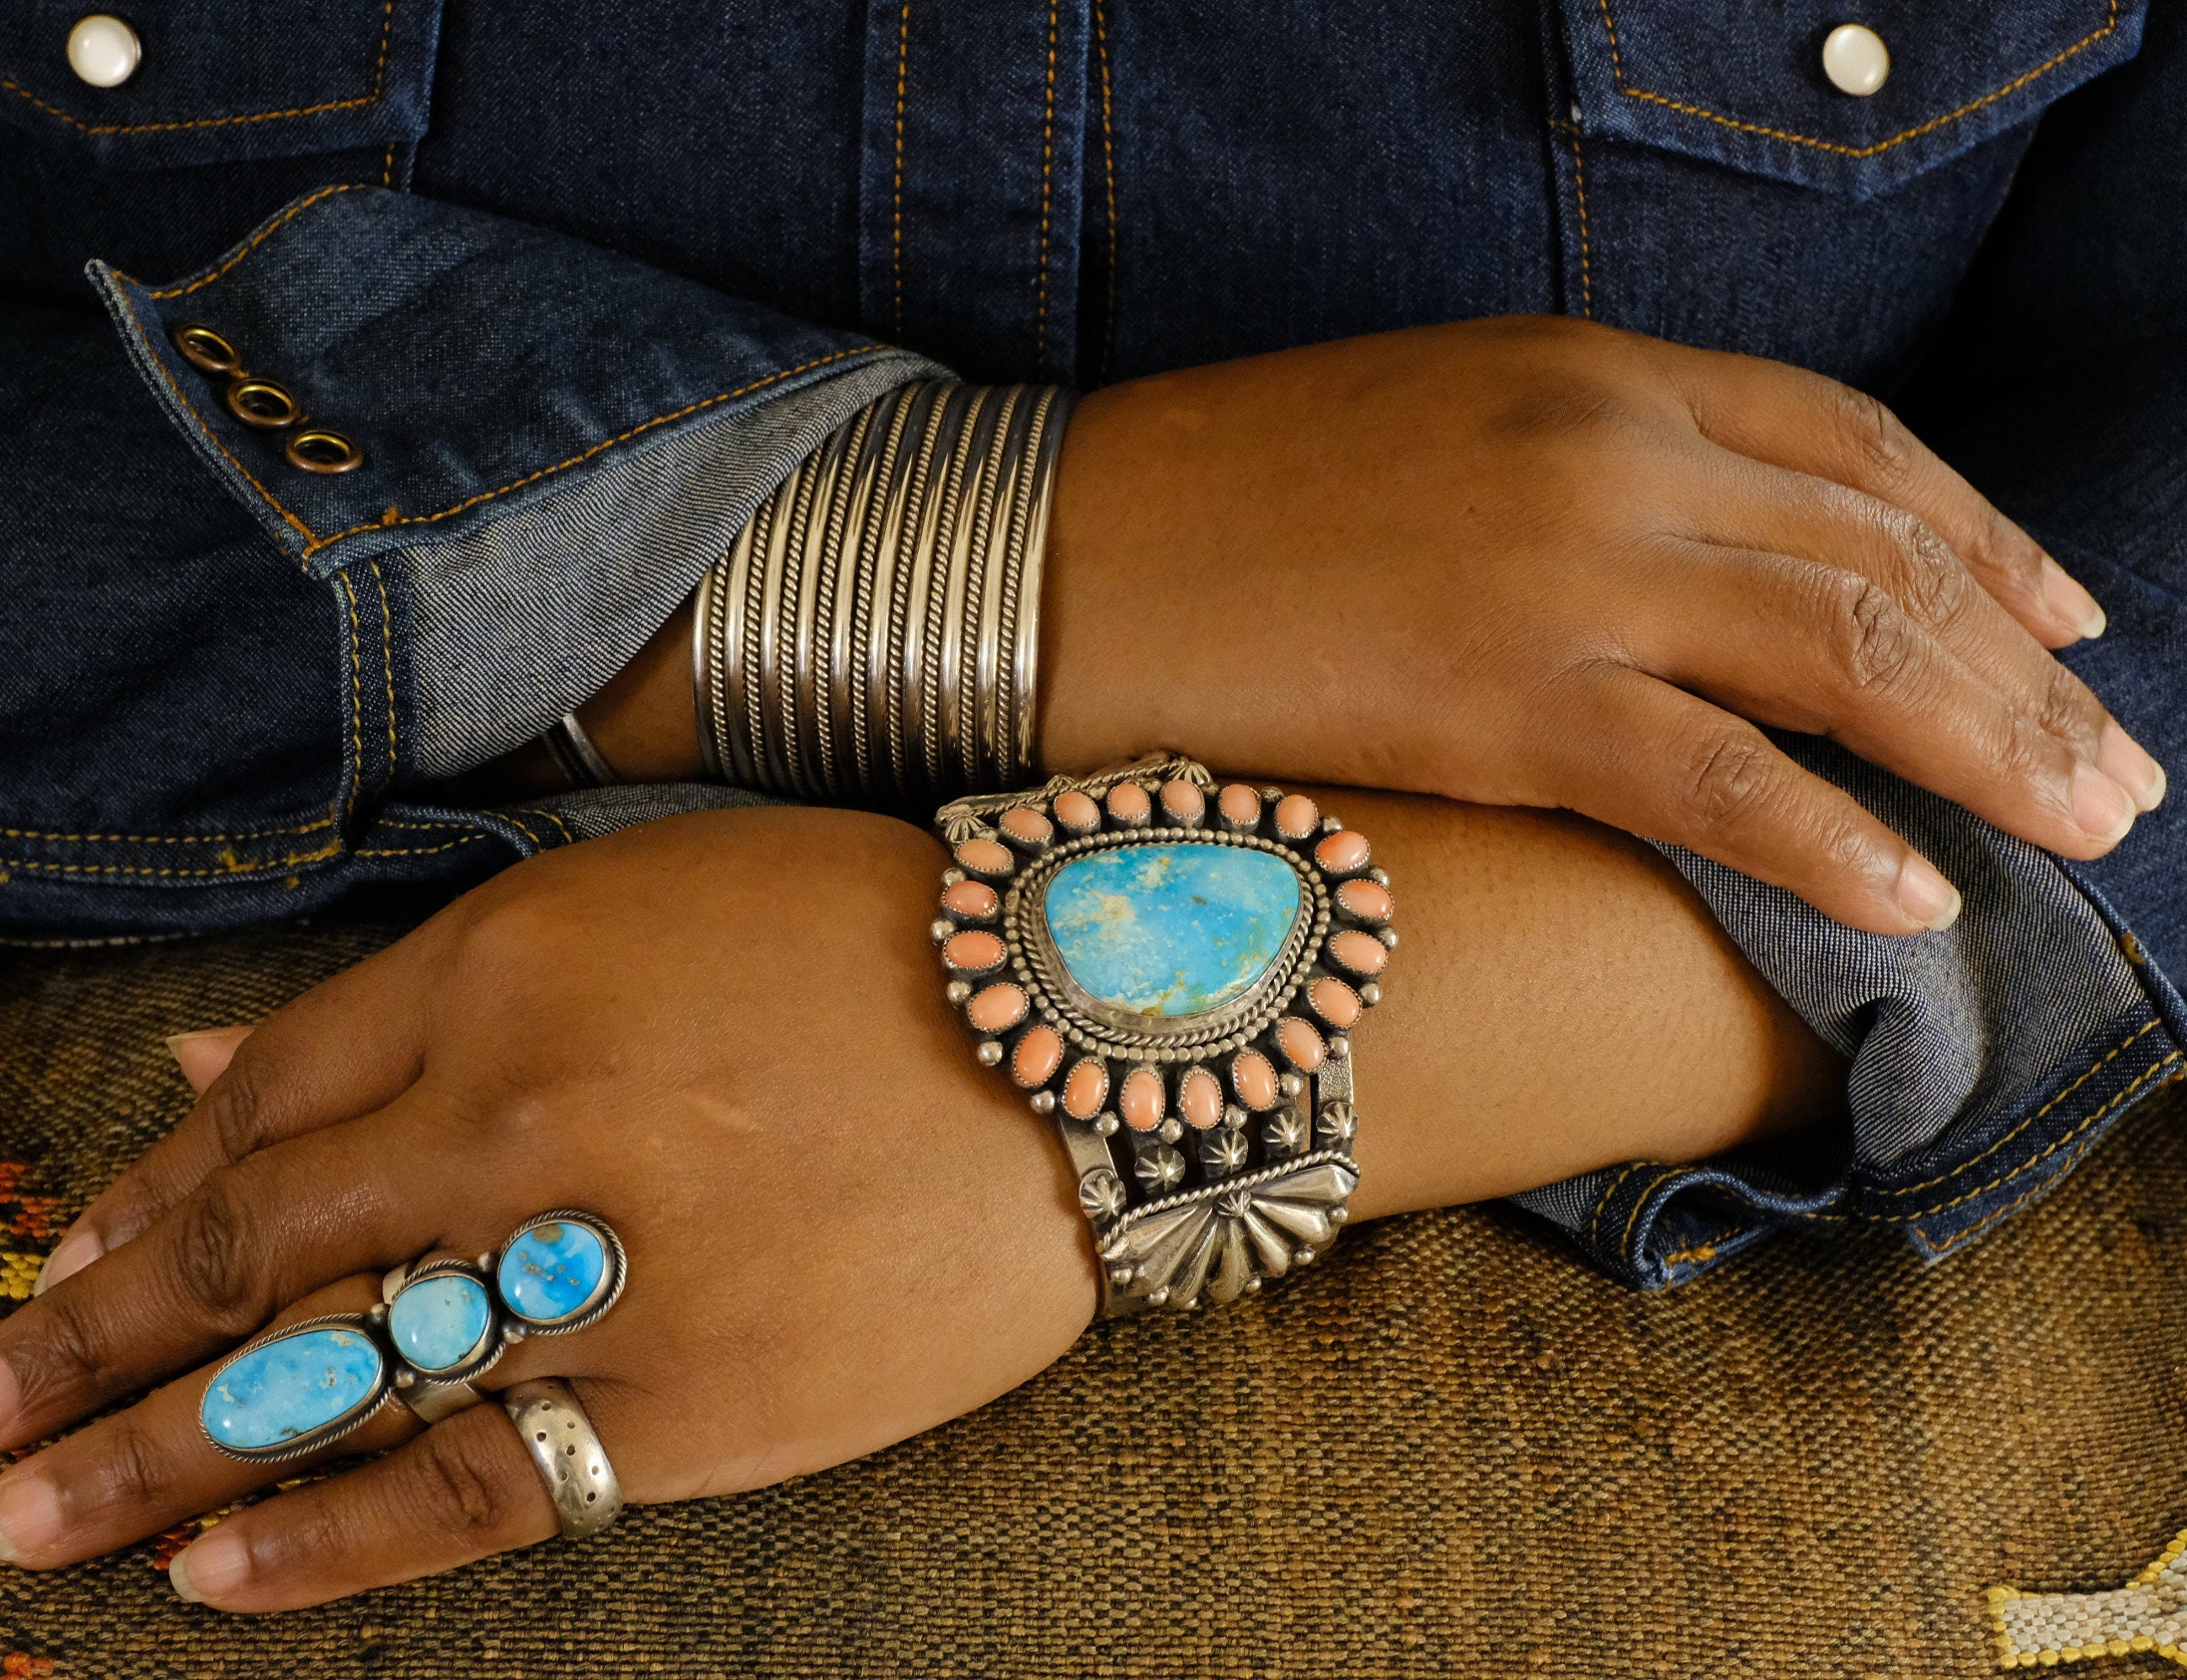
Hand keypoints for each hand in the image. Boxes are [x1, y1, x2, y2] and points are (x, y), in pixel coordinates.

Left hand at [0, 792, 1840, 1610]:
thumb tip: (207, 1058)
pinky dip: (327, 1537)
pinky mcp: (694, 1400)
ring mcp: (606, 1264)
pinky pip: (471, 1485)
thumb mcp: (630, 909)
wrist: (1101, 1031)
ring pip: (326, 1380)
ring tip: (20, 1522)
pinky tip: (211, 1575)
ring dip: (151, 1457)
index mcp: (511, 961)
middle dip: (84, 1343)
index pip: (261, 1109)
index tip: (55, 1277)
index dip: (139, 1206)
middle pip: (249, 1250)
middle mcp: (529, 1106)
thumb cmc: (867, 943)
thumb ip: (412, 991)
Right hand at [1040, 315, 2166, 934]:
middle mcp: (1601, 441)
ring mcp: (1556, 563)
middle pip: (1880, 549)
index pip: (1848, 438)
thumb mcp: (1421, 425)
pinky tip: (1914, 897)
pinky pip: (1715, 774)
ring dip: (1985, 747)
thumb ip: (1569, 467)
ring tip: (2078, 829)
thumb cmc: (1207, 503)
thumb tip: (1682, 566)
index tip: (2061, 617)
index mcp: (1581, 362)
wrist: (1034, 548)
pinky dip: (1831, 837)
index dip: (1980, 533)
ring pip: (1839, 649)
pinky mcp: (1494, 691)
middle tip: (2111, 767)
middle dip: (2022, 666)